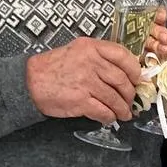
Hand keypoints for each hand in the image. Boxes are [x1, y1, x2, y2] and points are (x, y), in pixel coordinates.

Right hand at [26, 38, 141, 124]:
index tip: (137, 79)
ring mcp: (86, 82)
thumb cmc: (54, 67)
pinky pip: (103, 111)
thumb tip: (123, 73)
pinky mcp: (81, 100)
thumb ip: (98, 57)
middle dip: (130, 94)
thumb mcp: (77, 51)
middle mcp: (91, 63)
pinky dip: (110, 117)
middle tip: (130, 101)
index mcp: (91, 47)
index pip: (122, 55)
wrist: (29, 81)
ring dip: (122, 109)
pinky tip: (110, 118)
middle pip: (121, 80)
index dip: (134, 70)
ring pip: (115, 98)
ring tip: (124, 114)